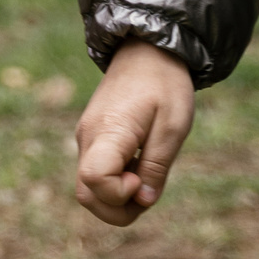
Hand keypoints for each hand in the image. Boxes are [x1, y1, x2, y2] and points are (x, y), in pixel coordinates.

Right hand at [74, 41, 195, 225]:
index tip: (143, 180)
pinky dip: (116, 183)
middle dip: (117, 208)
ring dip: (117, 198)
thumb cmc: (164, 84)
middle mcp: (88, 137)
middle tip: (149, 189)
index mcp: (108, 132)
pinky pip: (96, 172)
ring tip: (147, 177)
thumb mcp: (173, 126)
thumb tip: (144, 202)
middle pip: (86, 194)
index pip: (93, 181)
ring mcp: (87, 137)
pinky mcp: (92, 137)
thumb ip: (157, 167)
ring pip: (88, 187)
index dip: (119, 194)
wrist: (146, 49)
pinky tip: (139, 165)